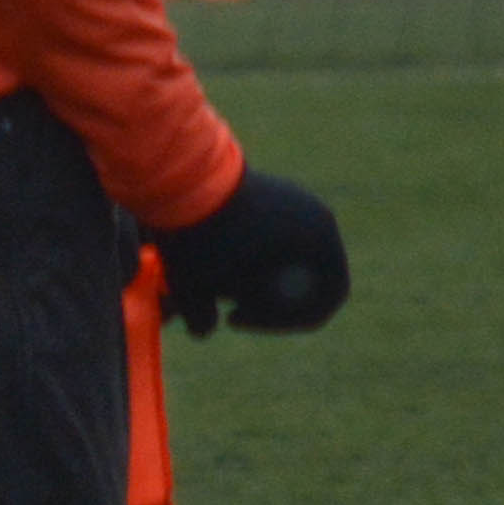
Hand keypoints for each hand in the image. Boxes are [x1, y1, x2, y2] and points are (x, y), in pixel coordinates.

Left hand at [153, 164, 348, 336]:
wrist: (177, 173)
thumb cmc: (197, 232)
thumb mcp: (197, 284)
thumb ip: (203, 315)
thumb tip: (203, 330)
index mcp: (321, 239)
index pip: (326, 298)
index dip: (285, 322)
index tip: (235, 318)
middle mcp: (315, 215)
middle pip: (304, 276)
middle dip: (263, 298)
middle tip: (222, 300)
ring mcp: (293, 198)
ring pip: (284, 254)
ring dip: (251, 275)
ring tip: (210, 276)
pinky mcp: (268, 187)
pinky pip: (267, 232)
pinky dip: (243, 250)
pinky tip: (206, 253)